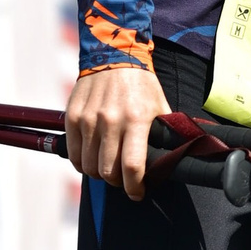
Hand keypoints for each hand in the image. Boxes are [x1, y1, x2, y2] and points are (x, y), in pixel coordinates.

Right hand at [66, 62, 169, 200]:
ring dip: (99, 174)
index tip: (137, 193)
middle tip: (123, 180)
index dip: (135, 188)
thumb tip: (176, 159)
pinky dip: (82, 163)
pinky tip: (92, 159)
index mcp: (136, 119)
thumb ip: (165, 134)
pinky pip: (74, 154)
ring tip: (108, 168)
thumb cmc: (141, 85)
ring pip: (89, 166)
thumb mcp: (160, 107)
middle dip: (117, 183)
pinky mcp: (73, 117)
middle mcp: (111, 120)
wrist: (114, 56)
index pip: (133, 166)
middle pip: (108, 171)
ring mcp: (89, 119)